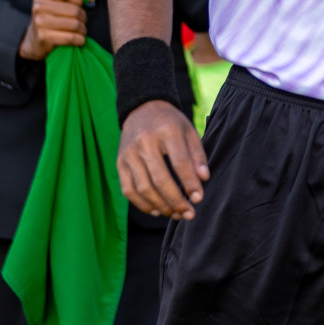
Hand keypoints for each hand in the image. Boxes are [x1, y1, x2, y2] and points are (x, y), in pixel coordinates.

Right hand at [18, 0, 86, 60]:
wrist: (34, 41)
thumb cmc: (51, 18)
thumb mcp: (57, 3)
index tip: (79, 5)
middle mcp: (38, 6)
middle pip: (74, 10)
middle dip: (83, 17)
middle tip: (82, 21)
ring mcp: (39, 22)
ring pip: (75, 24)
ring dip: (82, 29)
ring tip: (80, 30)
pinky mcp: (43, 36)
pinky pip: (71, 37)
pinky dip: (80, 40)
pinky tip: (79, 40)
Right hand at [117, 101, 208, 219]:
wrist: (142, 109)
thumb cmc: (170, 123)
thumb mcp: (189, 131)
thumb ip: (197, 155)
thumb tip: (203, 179)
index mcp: (166, 131)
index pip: (179, 162)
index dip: (189, 183)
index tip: (199, 198)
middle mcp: (144, 143)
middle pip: (160, 179)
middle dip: (176, 200)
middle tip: (189, 213)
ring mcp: (129, 154)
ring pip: (143, 188)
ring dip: (161, 205)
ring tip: (176, 214)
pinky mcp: (120, 163)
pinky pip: (128, 189)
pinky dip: (142, 204)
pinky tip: (157, 210)